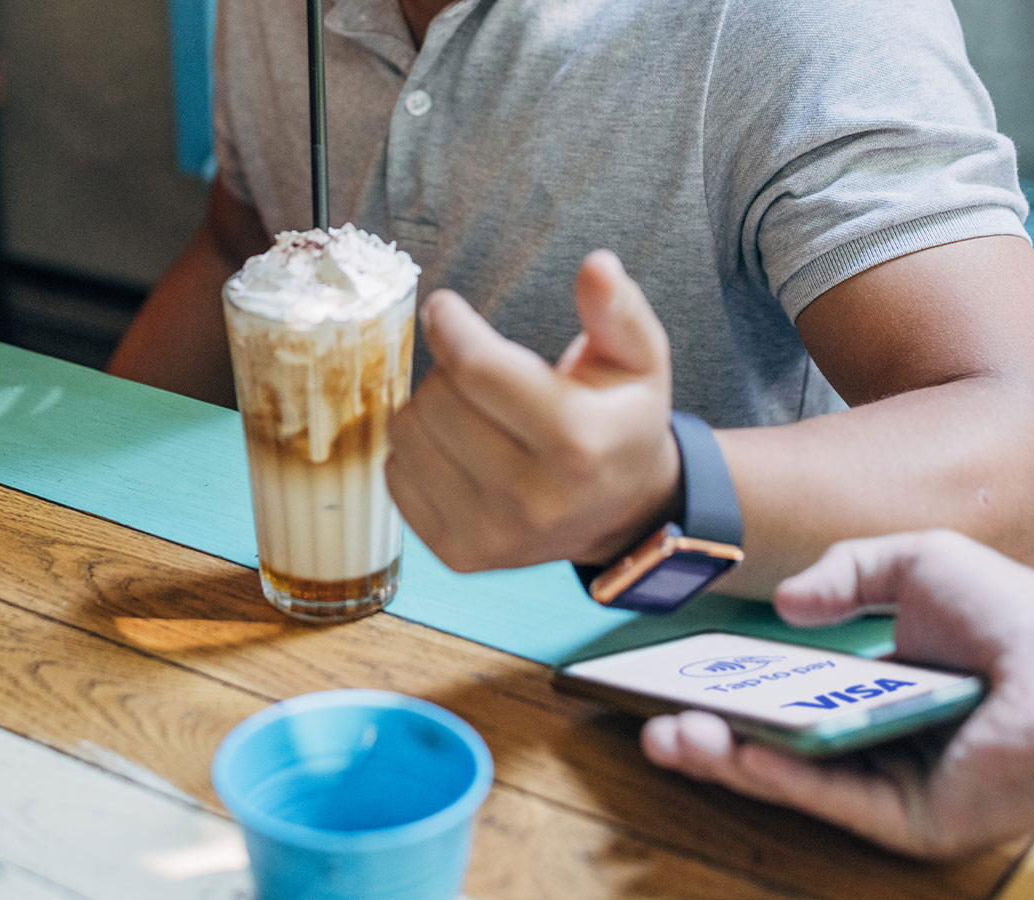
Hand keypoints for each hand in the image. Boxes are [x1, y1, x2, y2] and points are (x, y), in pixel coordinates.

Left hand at [386, 250, 679, 571]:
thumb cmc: (620, 421)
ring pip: (407, 435)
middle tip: (482, 375)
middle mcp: (535, 498)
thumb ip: (618, 310)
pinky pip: (394, 477)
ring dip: (429, 409)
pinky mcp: (458, 554)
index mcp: (580, 444)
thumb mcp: (639, 359)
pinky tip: (457, 451)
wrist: (621, 511)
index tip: (444, 308)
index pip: (479, 369)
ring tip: (472, 412)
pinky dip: (416, 453)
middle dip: (452, 371)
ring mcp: (493, 534)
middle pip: (437, 399)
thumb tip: (596, 266)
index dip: (451, 325)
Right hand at [641, 530, 1033, 857]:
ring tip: (667, 734)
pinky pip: (829, 795)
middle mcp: (880, 744)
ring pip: (791, 776)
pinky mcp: (910, 819)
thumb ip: (847, 572)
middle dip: (712, 732)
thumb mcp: (915, 562)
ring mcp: (892, 785)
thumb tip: (786, 607)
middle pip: (778, 742)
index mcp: (881, 693)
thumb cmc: (1012, 612)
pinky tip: (731, 751)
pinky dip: (776, 775)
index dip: (737, 689)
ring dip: (726, 758)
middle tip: (656, 716)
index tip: (683, 675)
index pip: (792, 697)